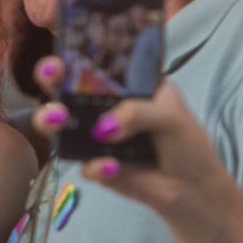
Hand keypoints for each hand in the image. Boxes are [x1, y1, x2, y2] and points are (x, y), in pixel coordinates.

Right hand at [29, 72, 231, 225]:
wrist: (192, 191)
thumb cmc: (187, 145)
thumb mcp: (171, 116)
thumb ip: (137, 112)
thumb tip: (104, 127)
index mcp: (127, 85)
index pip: (98, 63)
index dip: (76, 54)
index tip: (62, 50)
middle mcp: (106, 106)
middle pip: (67, 88)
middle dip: (50, 79)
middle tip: (50, 75)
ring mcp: (97, 136)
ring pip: (62, 125)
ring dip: (51, 119)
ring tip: (58, 119)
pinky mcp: (96, 165)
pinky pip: (83, 163)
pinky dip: (96, 165)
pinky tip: (114, 167)